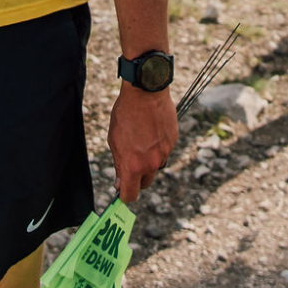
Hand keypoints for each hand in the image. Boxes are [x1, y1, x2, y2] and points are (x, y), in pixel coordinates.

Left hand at [108, 83, 177, 201]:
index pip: (130, 195)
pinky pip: (164, 151)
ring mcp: (164, 153)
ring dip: (149, 161)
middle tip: (131, 163)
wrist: (145, 92)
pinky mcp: (173, 141)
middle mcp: (151, 163)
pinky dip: (158, 146)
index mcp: (133, 166)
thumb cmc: (125, 114)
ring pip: (156, 166)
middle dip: (138, 178)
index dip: (125, 195)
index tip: (122, 190)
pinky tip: (151, 130)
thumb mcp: (114, 140)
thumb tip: (120, 183)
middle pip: (145, 184)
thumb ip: (119, 164)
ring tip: (141, 140)